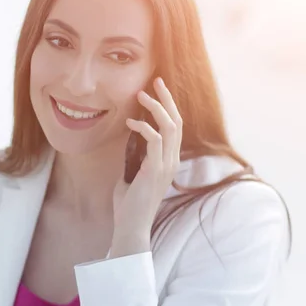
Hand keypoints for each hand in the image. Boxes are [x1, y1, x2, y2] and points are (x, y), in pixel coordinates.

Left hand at [112, 76, 182, 243]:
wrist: (131, 225)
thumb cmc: (129, 204)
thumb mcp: (131, 175)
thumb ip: (134, 159)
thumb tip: (128, 144)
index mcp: (168, 161)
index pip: (174, 128)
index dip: (168, 107)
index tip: (156, 91)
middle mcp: (172, 161)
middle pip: (177, 121)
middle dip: (166, 99)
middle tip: (155, 81)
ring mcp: (166, 165)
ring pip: (170, 127)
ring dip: (156, 108)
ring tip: (142, 94)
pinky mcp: (155, 170)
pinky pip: (155, 140)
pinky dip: (143, 127)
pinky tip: (130, 121)